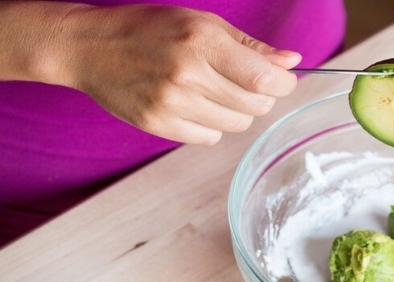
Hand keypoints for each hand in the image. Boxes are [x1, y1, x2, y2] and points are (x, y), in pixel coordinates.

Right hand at [63, 4, 300, 144]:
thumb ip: (249, 46)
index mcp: (201, 43)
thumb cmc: (150, 29)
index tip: (284, 79)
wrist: (91, 47)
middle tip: (249, 82)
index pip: (263, 78)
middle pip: (255, 105)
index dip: (284, 83)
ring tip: (219, 91)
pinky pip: (210, 137)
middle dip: (263, 96)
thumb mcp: (202, 22)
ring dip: (239, 110)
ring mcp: (171, 105)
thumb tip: (291, 62)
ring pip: (237, 124)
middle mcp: (187, 76)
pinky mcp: (159, 126)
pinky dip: (214, 123)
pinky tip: (199, 105)